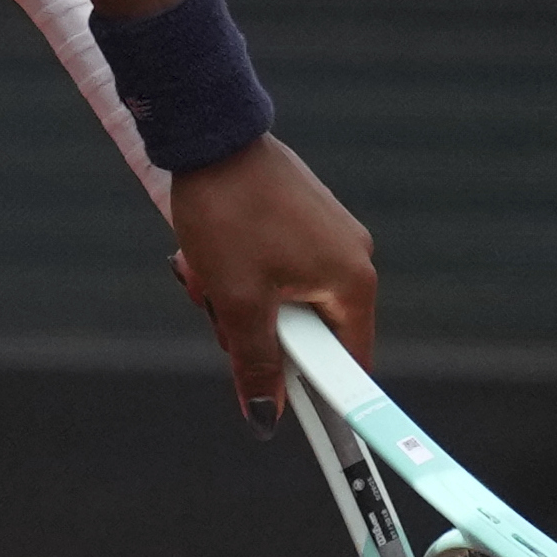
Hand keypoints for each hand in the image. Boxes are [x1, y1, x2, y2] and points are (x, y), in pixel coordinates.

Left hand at [160, 137, 377, 432]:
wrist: (210, 133)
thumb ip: (256, 364)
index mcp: (352, 282)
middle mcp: (350, 258)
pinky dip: (238, 270)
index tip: (305, 422)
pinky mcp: (301, 218)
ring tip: (204, 268)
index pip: (350, 363)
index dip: (322, 395)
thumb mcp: (237, 301)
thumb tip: (266, 416)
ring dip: (237, 297)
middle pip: (307, 333)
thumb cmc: (229, 213)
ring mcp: (326, 235)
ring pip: (280, 299)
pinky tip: (207, 250)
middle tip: (217, 308)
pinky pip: (273, 267)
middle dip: (255, 331)